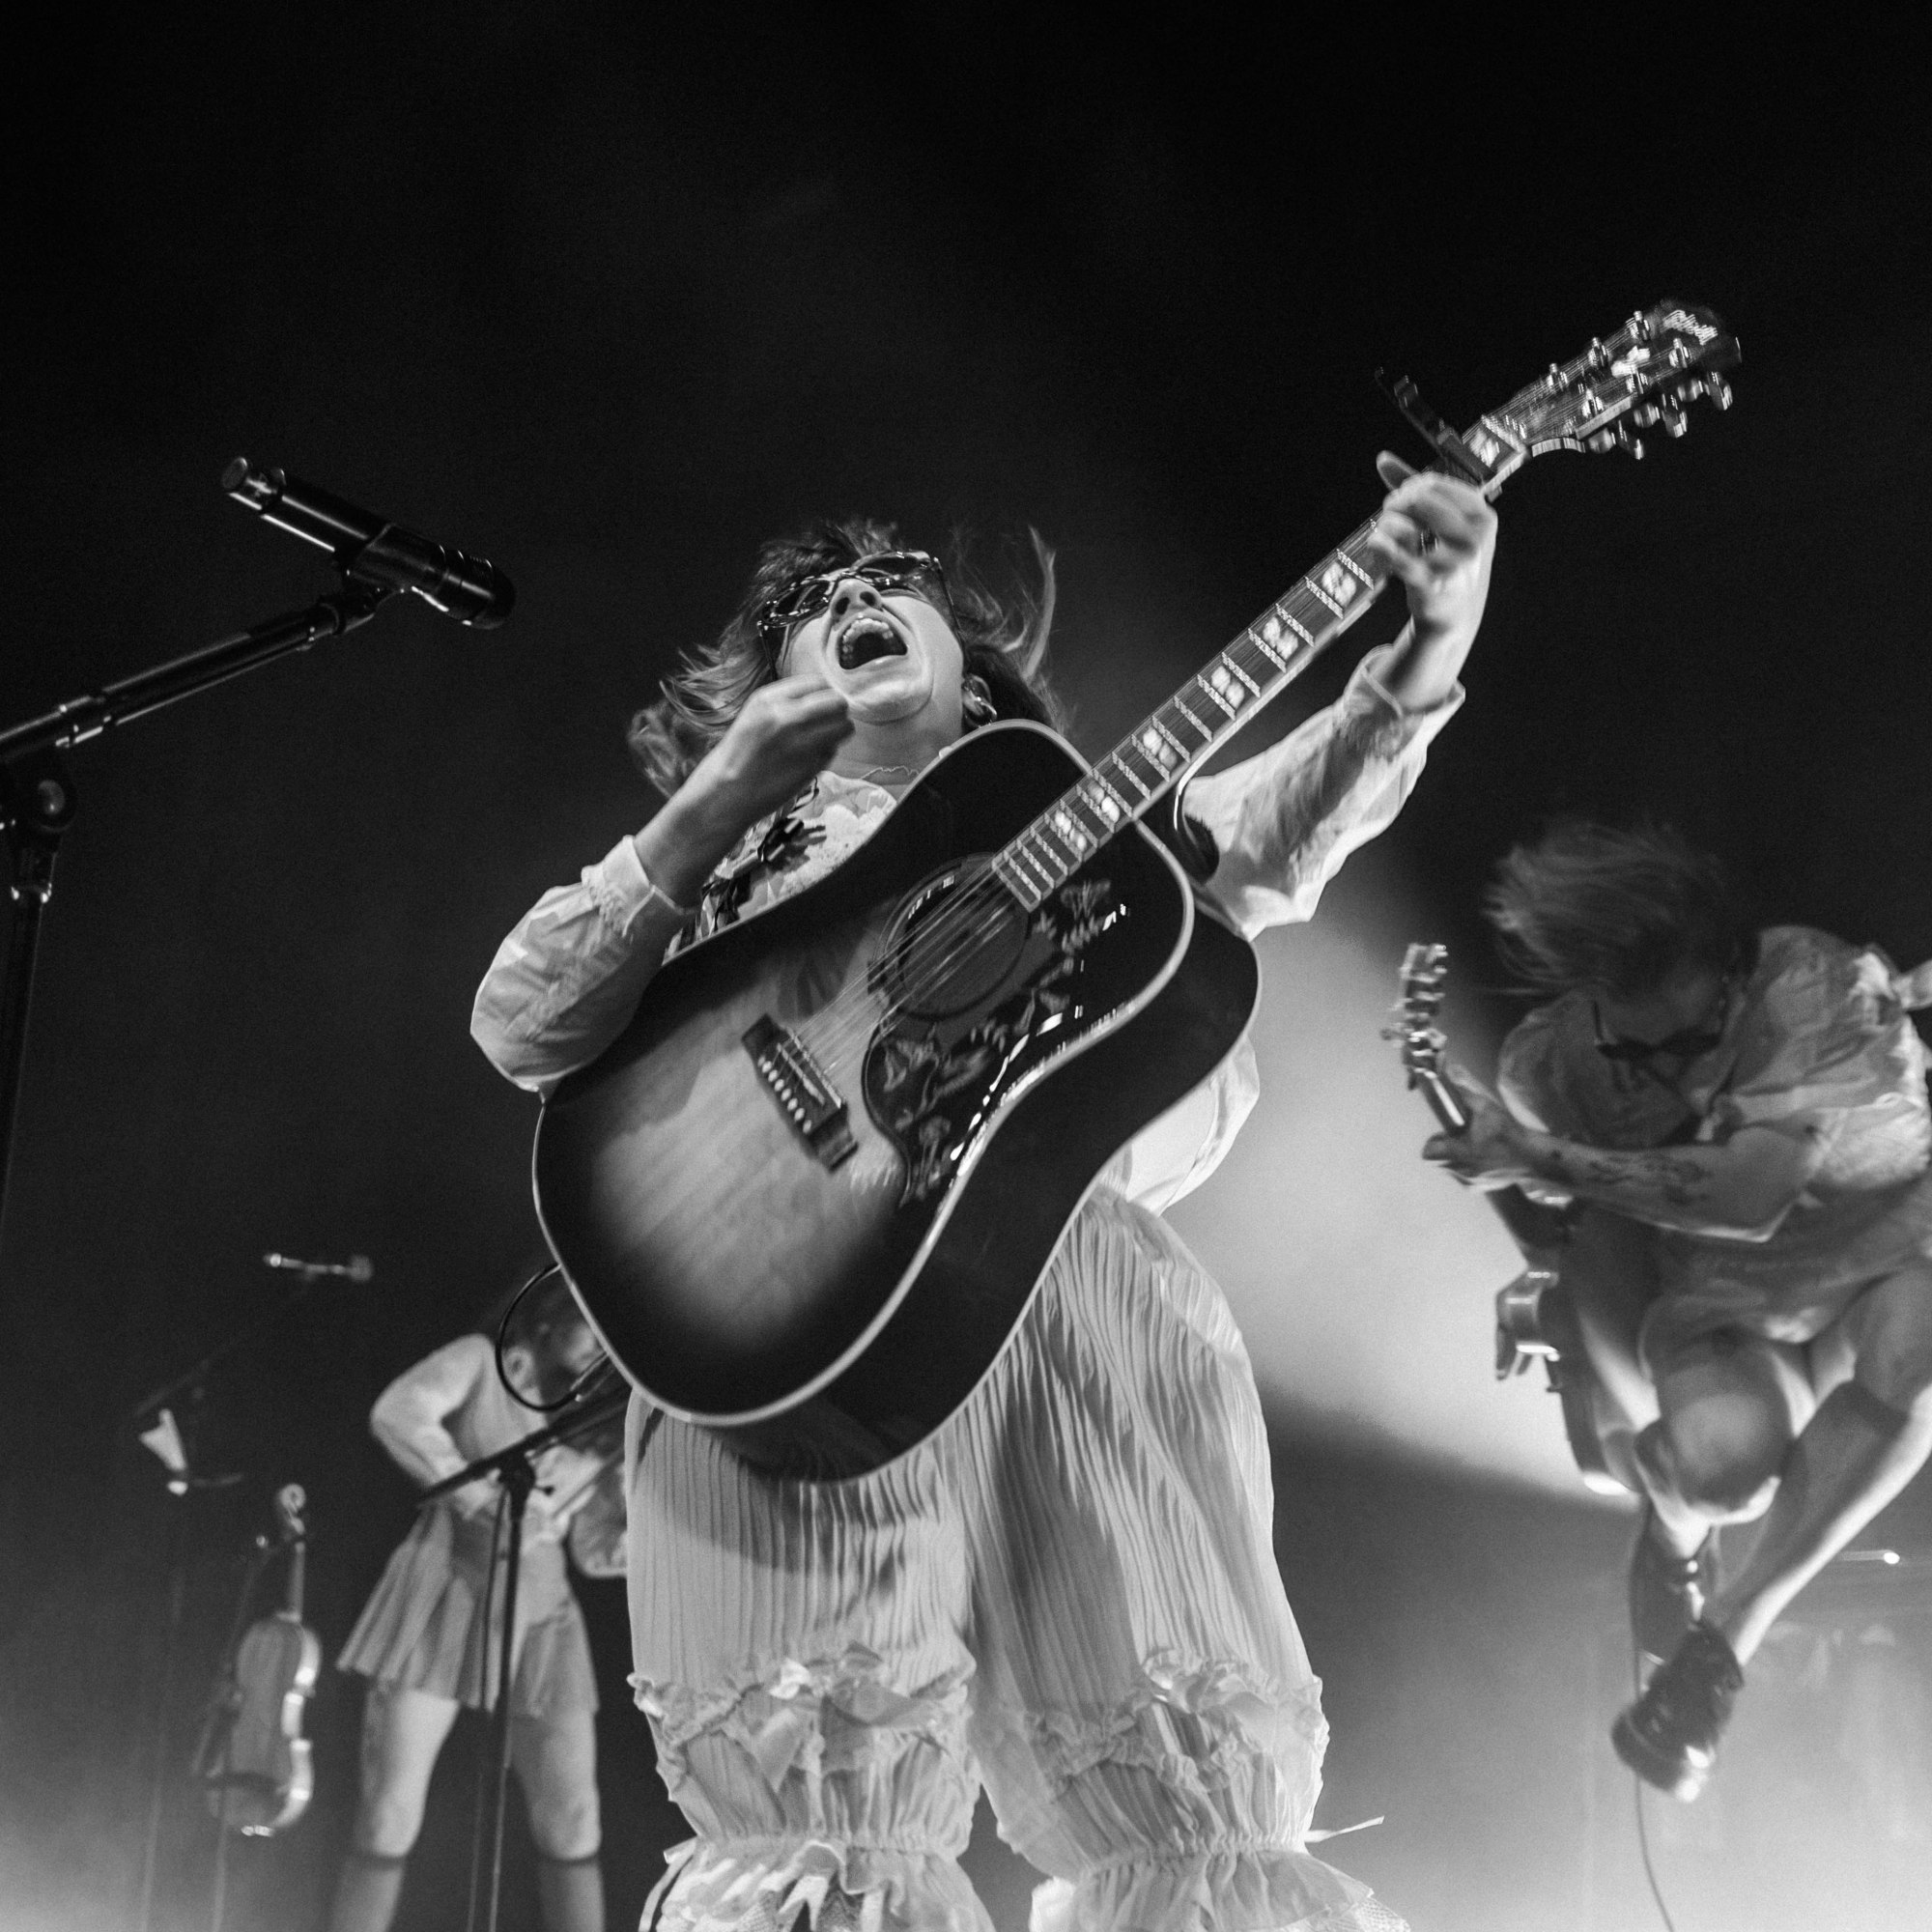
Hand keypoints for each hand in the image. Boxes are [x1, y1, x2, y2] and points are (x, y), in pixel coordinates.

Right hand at [639, 674, 852, 902]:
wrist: (727, 791)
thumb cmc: (741, 753)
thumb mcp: (755, 714)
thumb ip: (786, 702)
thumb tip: (823, 697)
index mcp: (770, 699)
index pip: (817, 683)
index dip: (824, 693)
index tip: (822, 703)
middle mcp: (787, 716)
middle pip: (836, 702)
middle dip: (838, 712)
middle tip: (831, 722)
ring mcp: (801, 741)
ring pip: (844, 726)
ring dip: (839, 733)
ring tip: (823, 741)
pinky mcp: (811, 766)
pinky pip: (833, 751)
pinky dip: (827, 754)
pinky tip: (809, 760)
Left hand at [1364, 453, 1496, 657]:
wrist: (1455, 610)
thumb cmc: (1449, 558)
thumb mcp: (1447, 520)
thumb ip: (1416, 487)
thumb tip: (1382, 459)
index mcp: (1482, 515)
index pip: (1432, 483)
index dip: (1408, 487)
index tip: (1403, 499)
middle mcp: (1474, 537)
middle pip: (1416, 499)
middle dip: (1395, 504)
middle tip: (1390, 516)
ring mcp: (1454, 562)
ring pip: (1400, 525)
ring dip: (1385, 527)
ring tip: (1387, 536)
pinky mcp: (1429, 584)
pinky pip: (1392, 554)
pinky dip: (1378, 546)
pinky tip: (1377, 546)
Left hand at [1423, 1068, 1534, 1189]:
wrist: (1535, 1158)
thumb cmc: (1509, 1133)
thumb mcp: (1486, 1108)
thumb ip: (1464, 1093)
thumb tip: (1449, 1073)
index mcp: (1456, 1154)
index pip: (1427, 1153)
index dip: (1434, 1141)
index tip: (1449, 1133)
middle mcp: (1459, 1173)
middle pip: (1439, 1159)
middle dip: (1448, 1146)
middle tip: (1467, 1136)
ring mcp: (1468, 1184)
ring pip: (1452, 1167)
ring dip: (1459, 1156)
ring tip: (1479, 1145)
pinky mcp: (1478, 1189)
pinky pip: (1465, 1176)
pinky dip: (1471, 1166)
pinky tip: (1488, 1156)